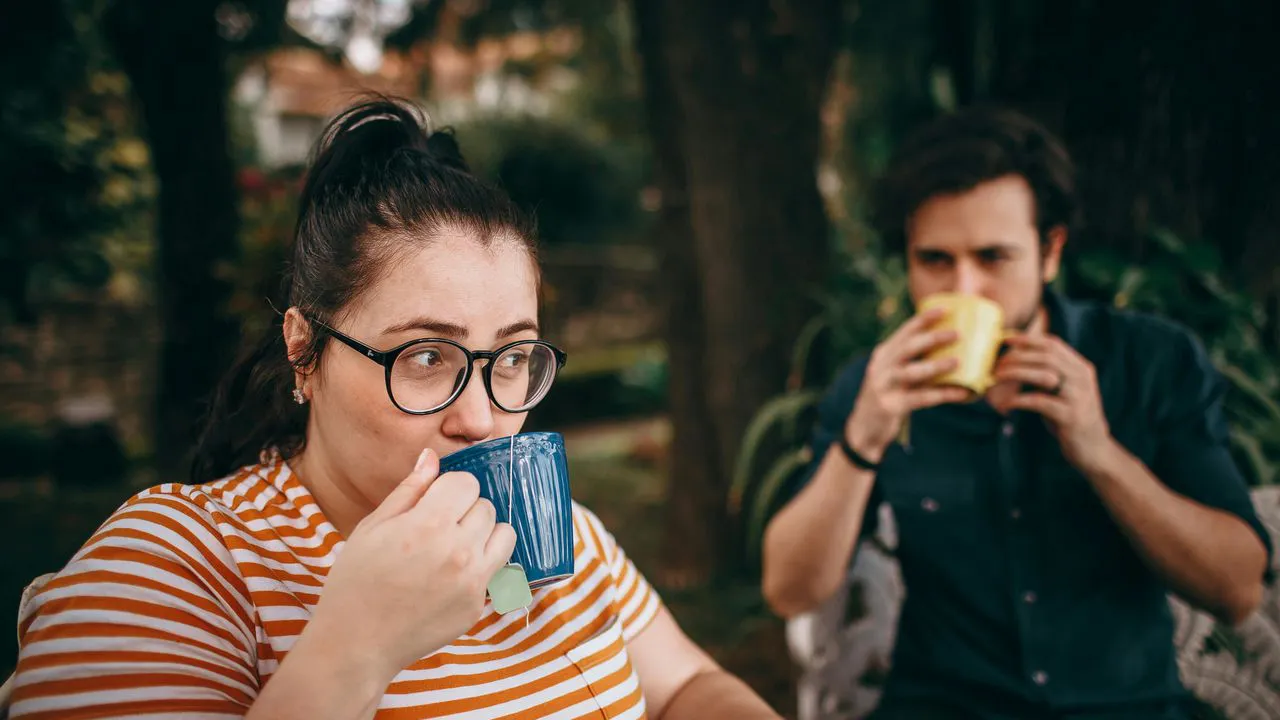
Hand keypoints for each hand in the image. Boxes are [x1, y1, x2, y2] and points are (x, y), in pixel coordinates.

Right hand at [309, 449, 516, 679]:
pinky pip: (498, 570)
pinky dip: (482, 566)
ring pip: (504, 534)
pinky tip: (453, 576)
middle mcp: (459, 550)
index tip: (435, 502)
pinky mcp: (478, 605)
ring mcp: (472, 581)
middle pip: (485, 507)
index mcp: (429, 524)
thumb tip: (432, 457)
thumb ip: (409, 489)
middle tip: (438, 529)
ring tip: (455, 547)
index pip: (467, 482)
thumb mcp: (373, 527)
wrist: (356, 643)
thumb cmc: (357, 581)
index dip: (450, 488)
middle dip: (465, 510)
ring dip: (484, 534)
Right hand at [845, 307, 972, 460]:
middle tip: (957, 334)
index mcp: (883, 355)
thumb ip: (913, 364)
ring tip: (958, 362)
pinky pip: (920, 398)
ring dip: (936, 366)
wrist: (863, 429)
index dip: (924, 319)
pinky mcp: (891, 406)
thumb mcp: (893, 376)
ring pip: (912, 372)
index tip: (946, 310)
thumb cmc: (887, 398)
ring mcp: (884, 387)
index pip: (904, 332)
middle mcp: (881, 367)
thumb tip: (953, 353)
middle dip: (932, 338)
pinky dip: (942, 394)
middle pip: (907, 347)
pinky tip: (960, 393)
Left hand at [993, 334, 1113, 469]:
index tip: (1004, 338)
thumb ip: (1046, 374)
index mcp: (1081, 368)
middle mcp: (1082, 379)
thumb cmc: (1069, 418)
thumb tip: (1013, 361)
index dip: (1027, 339)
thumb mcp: (1061, 391)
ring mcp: (1078, 397)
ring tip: (997, 377)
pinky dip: (1020, 400)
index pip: (1053, 344)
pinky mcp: (1071, 416)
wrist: (1093, 449)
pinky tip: (1006, 404)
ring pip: (1044, 374)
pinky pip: (1040, 402)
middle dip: (1018, 356)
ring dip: (1016, 373)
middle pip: (1046, 356)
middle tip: (996, 363)